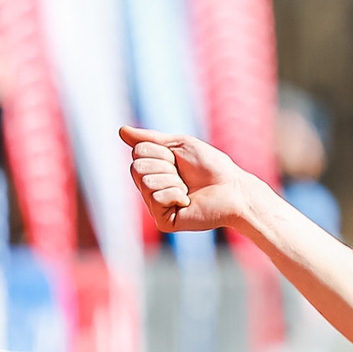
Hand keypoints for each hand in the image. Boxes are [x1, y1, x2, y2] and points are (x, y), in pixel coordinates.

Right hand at [120, 127, 259, 233]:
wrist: (232, 188)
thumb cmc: (211, 166)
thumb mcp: (180, 145)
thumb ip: (150, 139)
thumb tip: (121, 130)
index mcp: (153, 169)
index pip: (137, 152)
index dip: (161, 152)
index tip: (179, 159)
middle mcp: (150, 188)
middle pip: (136, 168)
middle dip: (165, 166)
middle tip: (184, 175)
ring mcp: (155, 206)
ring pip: (145, 182)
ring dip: (172, 180)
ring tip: (187, 188)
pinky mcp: (163, 221)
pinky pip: (155, 199)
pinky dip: (175, 194)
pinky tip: (187, 201)